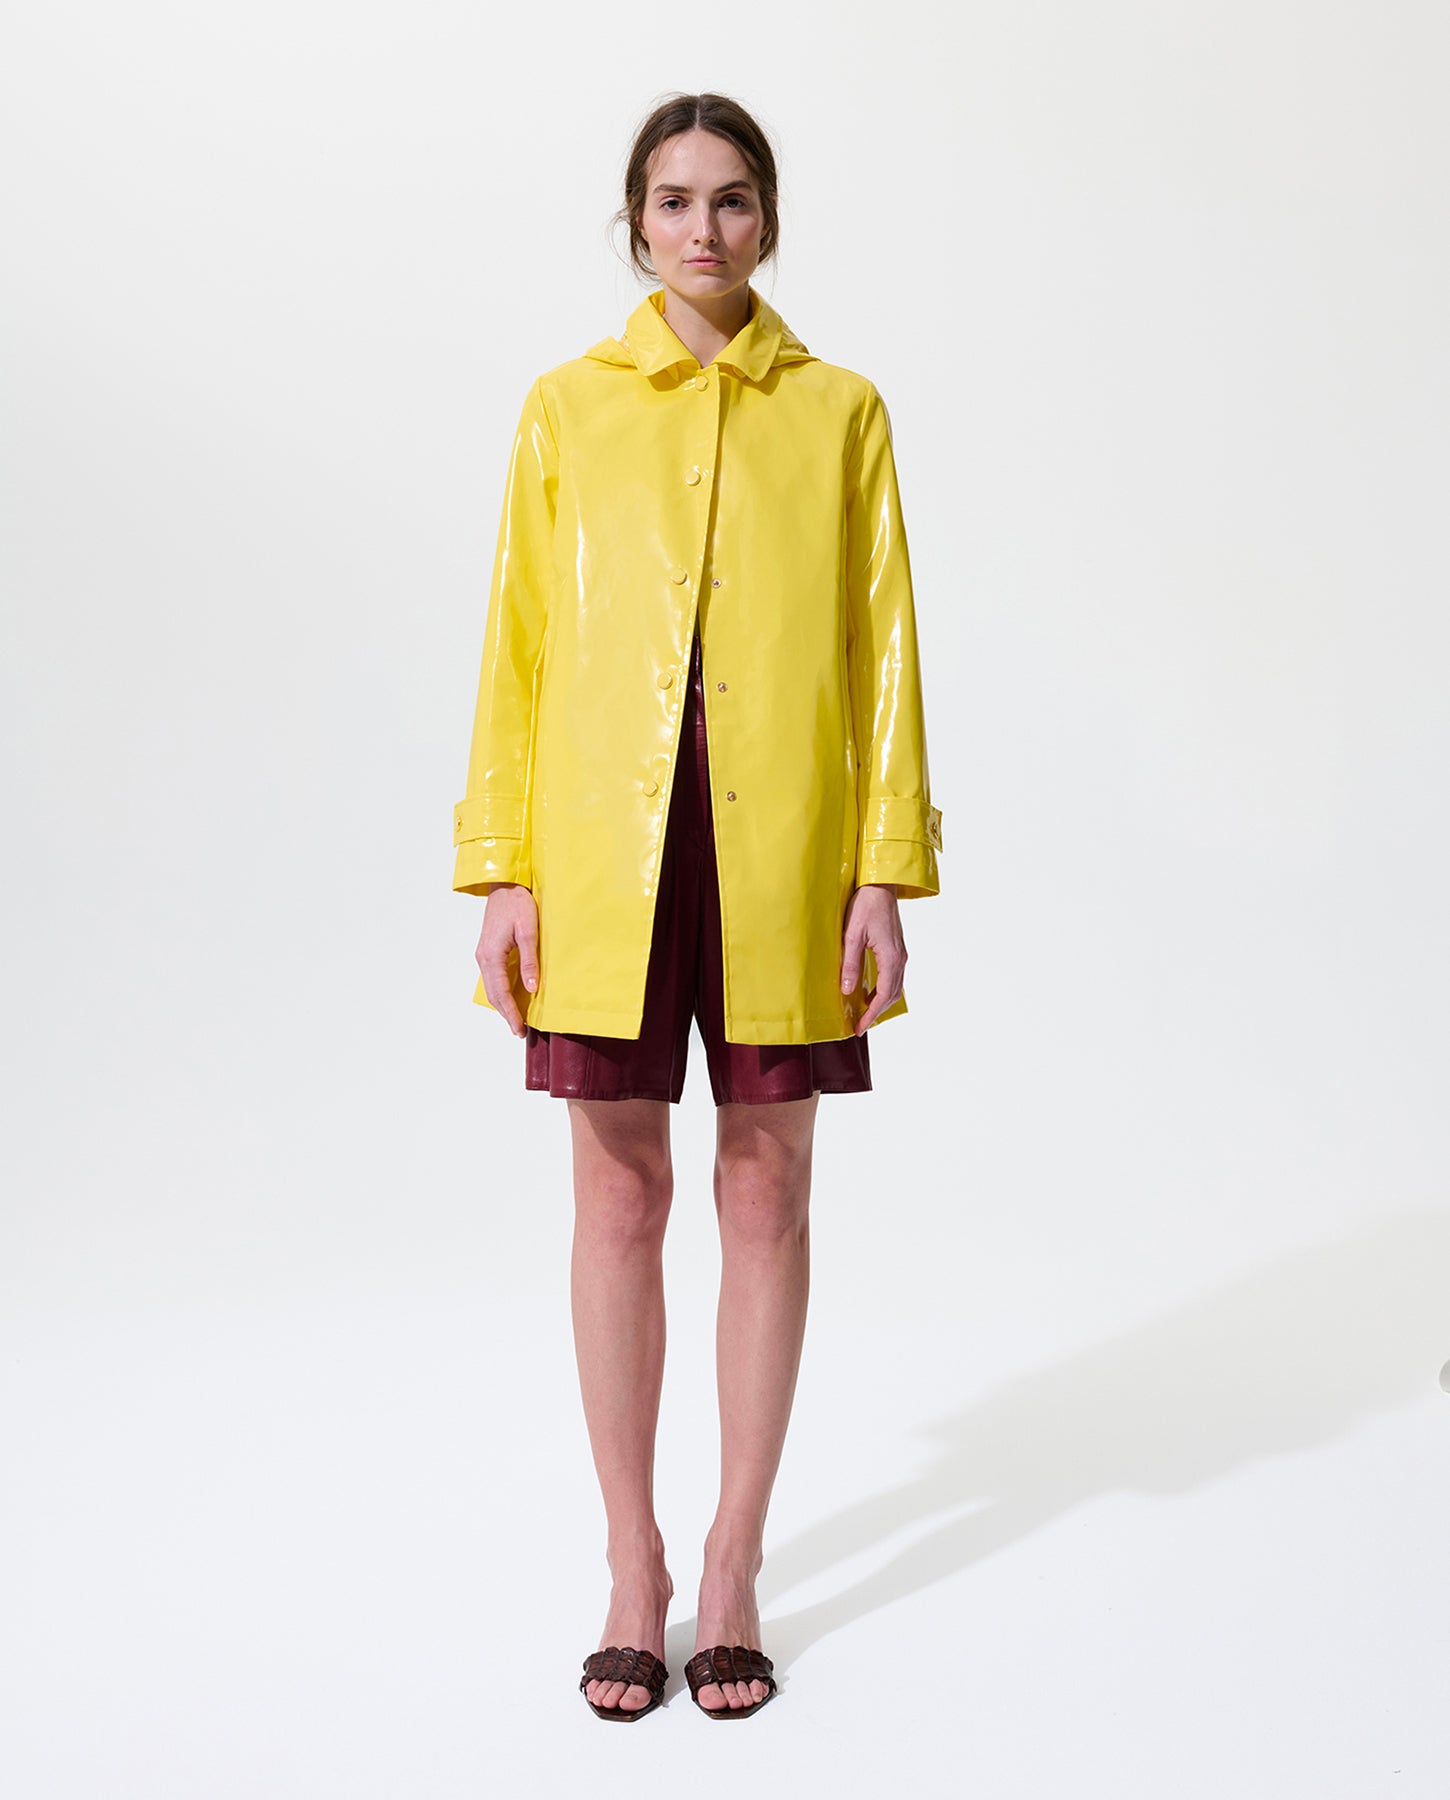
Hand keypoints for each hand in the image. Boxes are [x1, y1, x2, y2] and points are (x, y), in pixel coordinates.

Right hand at [476, 883, 538, 1036]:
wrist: (505, 885)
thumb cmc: (518, 904)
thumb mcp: (529, 931)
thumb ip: (529, 961)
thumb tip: (531, 989)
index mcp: (491, 956)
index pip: (500, 993)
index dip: (511, 1013)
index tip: (519, 1029)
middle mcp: (483, 958)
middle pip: (493, 994)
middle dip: (505, 1014)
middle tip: (519, 1031)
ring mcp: (483, 954)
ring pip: (491, 987)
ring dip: (502, 1004)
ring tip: (516, 1019)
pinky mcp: (487, 950)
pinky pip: (493, 977)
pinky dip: (500, 991)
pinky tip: (511, 997)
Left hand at [840, 883, 905, 1034]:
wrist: (881, 884)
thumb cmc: (866, 905)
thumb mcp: (853, 935)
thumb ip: (851, 963)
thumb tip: (848, 989)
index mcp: (891, 958)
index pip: (883, 995)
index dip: (871, 1014)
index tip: (860, 1027)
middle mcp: (900, 958)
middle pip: (892, 994)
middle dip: (877, 1011)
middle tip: (860, 1024)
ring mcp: (900, 953)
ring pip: (895, 986)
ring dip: (881, 1001)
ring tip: (864, 1011)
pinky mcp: (897, 948)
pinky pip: (894, 976)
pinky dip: (884, 989)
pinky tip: (871, 991)